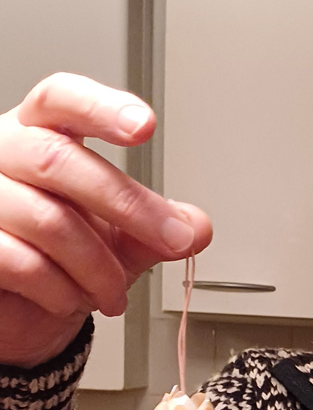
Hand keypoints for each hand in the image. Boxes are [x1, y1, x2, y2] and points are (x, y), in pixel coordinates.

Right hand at [0, 73, 211, 367]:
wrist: (19, 309)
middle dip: (129, 206)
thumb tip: (197, 227)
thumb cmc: (59, 257)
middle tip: (173, 239)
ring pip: (48, 220)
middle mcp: (3, 155)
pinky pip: (23, 263)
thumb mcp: (118, 240)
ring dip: (98, 267)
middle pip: (59, 160)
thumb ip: (155, 229)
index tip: (145, 126)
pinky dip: (61, 290)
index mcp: (39, 134)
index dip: (100, 108)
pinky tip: (72, 299)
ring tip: (113, 293)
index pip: (60, 99)